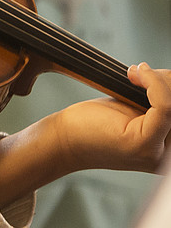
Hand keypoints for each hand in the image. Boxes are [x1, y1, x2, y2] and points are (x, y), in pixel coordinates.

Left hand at [40, 63, 170, 173]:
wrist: (65, 141)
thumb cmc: (96, 124)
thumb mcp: (135, 110)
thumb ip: (157, 102)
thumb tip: (169, 79)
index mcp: (170, 148)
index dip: (170, 85)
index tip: (149, 73)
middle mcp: (170, 155)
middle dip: (167, 81)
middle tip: (142, 72)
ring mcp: (160, 153)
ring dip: (159, 80)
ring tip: (135, 75)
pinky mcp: (144, 145)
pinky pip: (165, 107)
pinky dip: (154, 84)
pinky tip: (138, 74)